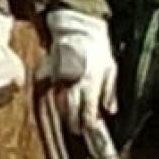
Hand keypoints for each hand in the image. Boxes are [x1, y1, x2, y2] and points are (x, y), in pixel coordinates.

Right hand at [40, 9, 117, 131]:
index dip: (88, 124)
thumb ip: (110, 91)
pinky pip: (49, 95)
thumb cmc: (97, 49)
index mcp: (90, 82)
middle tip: (78, 130)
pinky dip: (55, 103)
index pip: (87, 112)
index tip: (90, 128)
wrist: (76, 29)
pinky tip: (59, 107)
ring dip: (65, 115)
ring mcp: (57, 80)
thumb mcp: (111, 68)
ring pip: (59, 106)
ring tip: (70, 122)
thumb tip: (110, 111)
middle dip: (75, 124)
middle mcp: (72, 84)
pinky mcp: (46, 75)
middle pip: (71, 113)